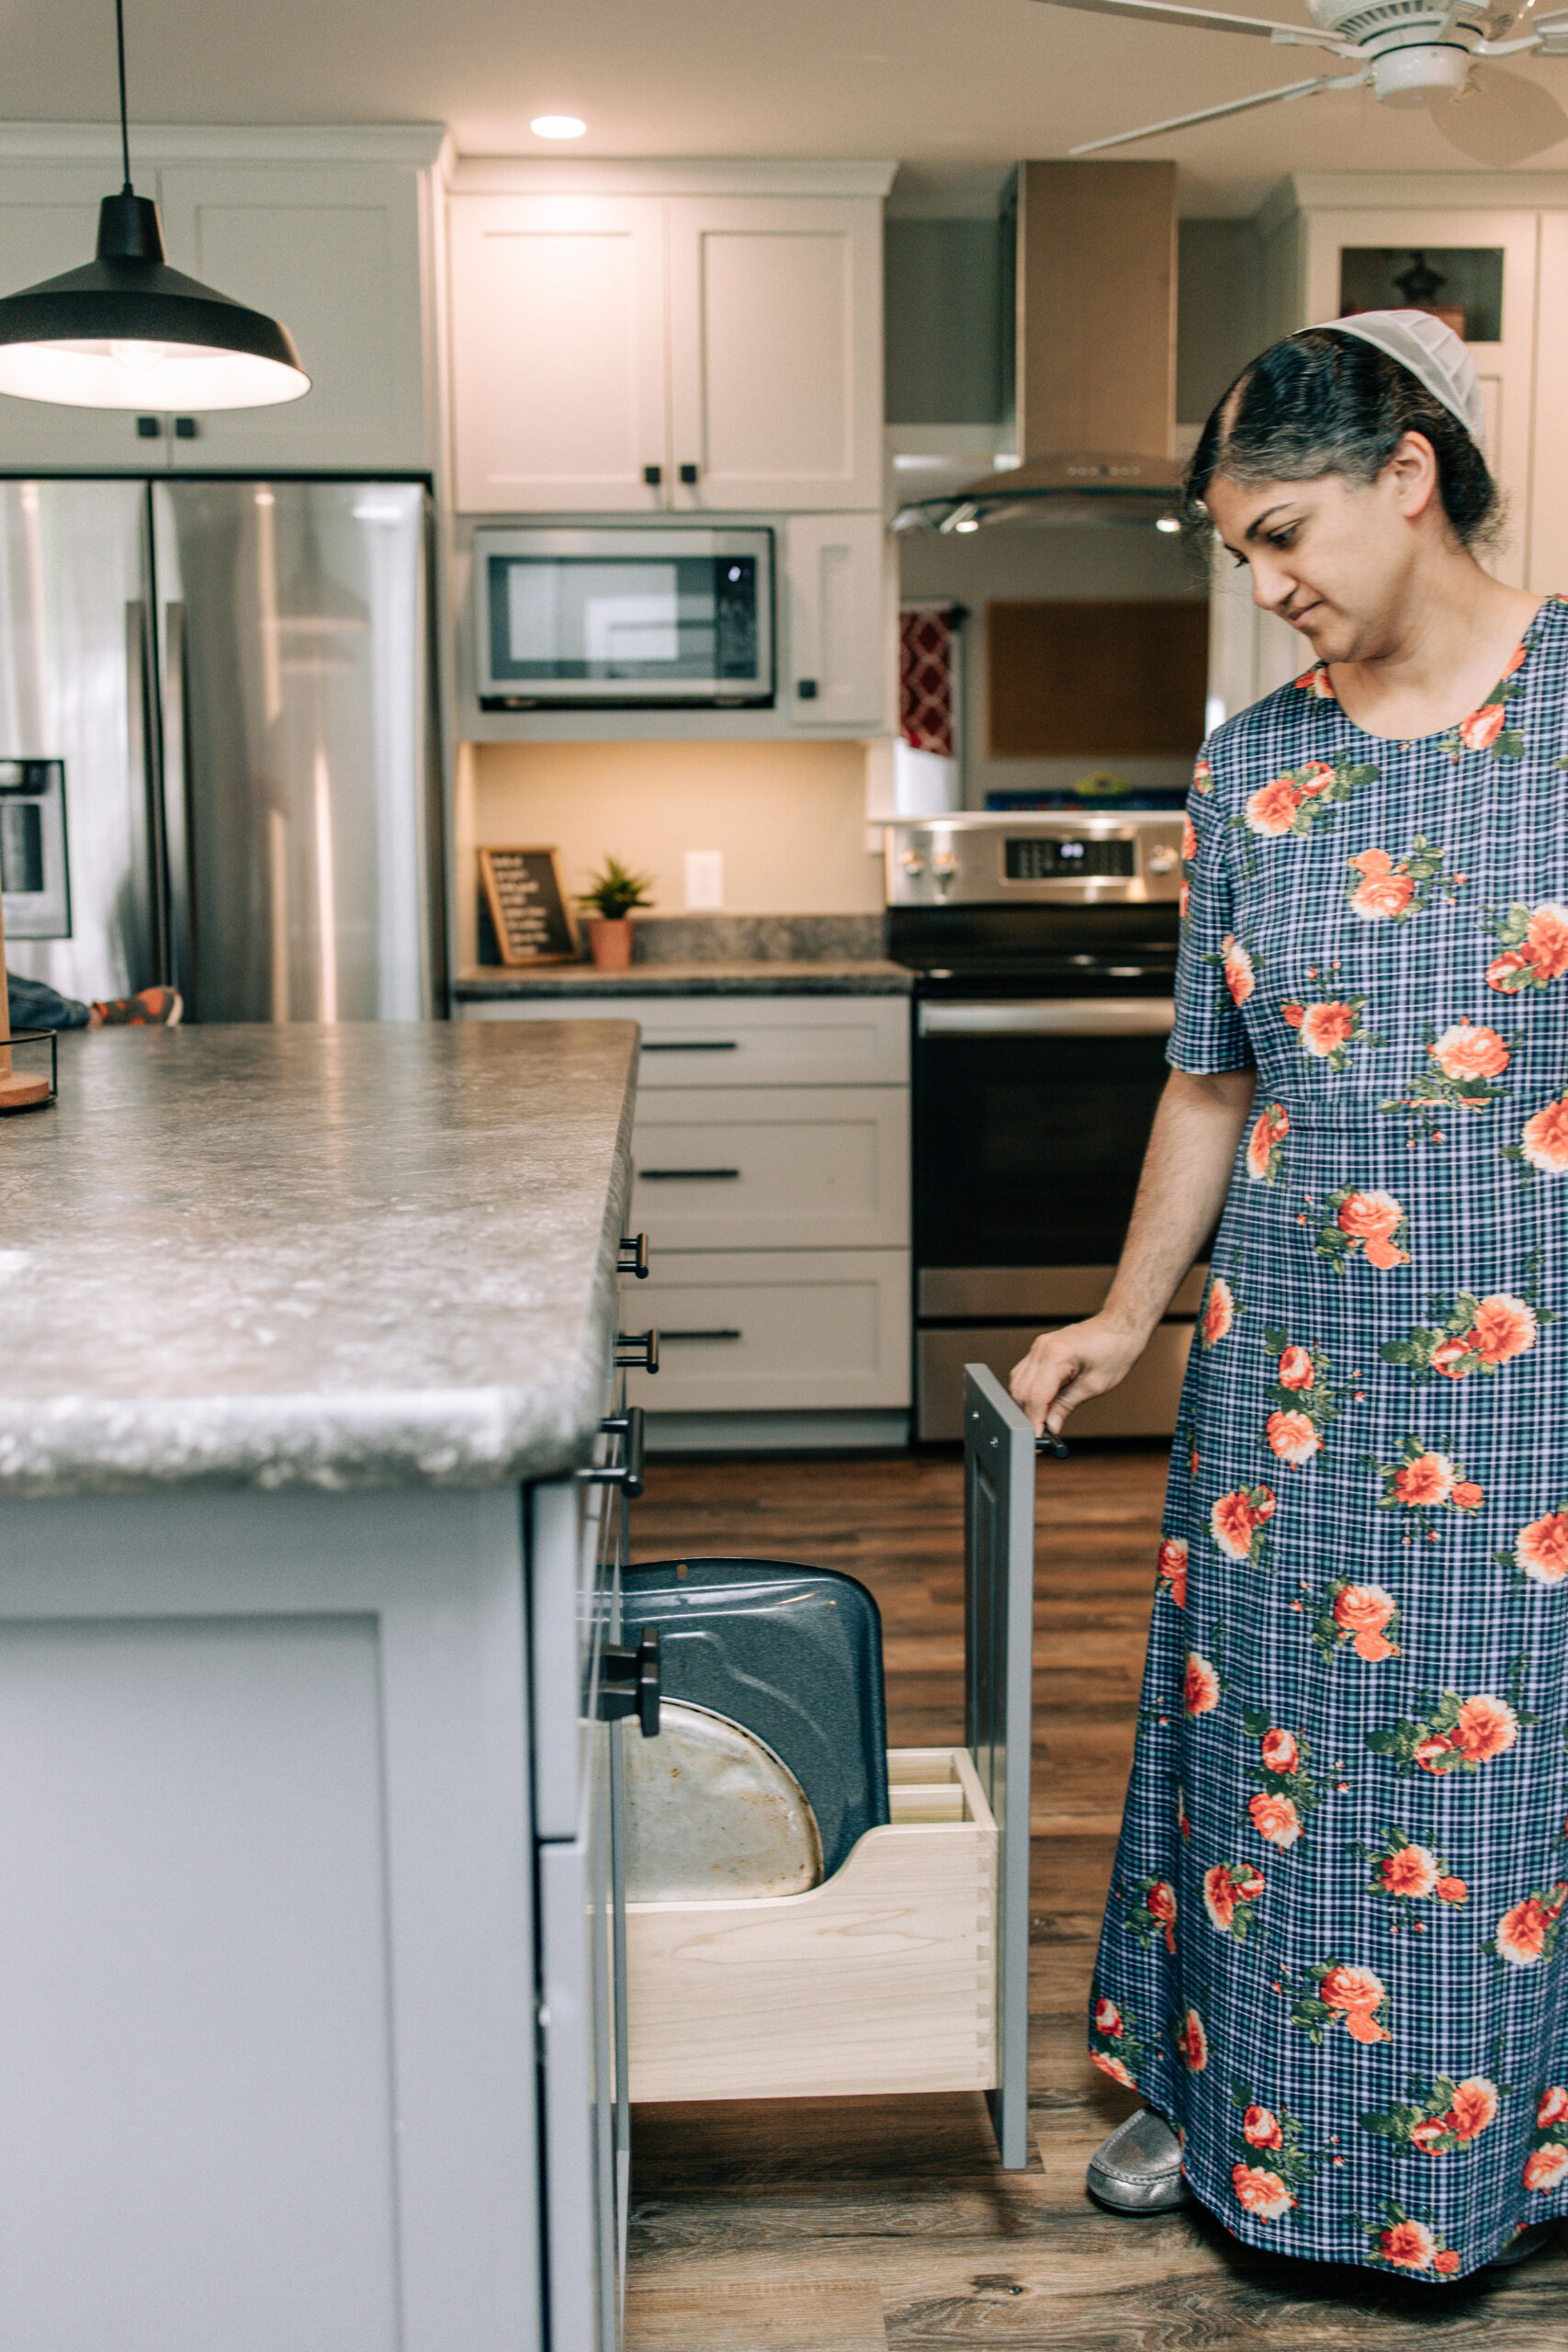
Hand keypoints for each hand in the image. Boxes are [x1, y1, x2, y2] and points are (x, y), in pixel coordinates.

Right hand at [1008, 1315, 1148, 1437]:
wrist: (1121, 1325)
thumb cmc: (1116, 1349)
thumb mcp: (1094, 1385)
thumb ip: (1066, 1406)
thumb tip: (1050, 1426)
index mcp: (1056, 1355)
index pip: (1034, 1397)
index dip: (1033, 1423)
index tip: (1037, 1441)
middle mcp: (1042, 1349)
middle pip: (1021, 1392)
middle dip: (1028, 1416)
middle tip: (1041, 1437)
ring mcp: (1038, 1347)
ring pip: (1018, 1384)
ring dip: (1026, 1405)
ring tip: (1042, 1422)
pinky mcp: (1040, 1349)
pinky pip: (1024, 1374)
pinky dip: (1029, 1392)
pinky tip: (1041, 1404)